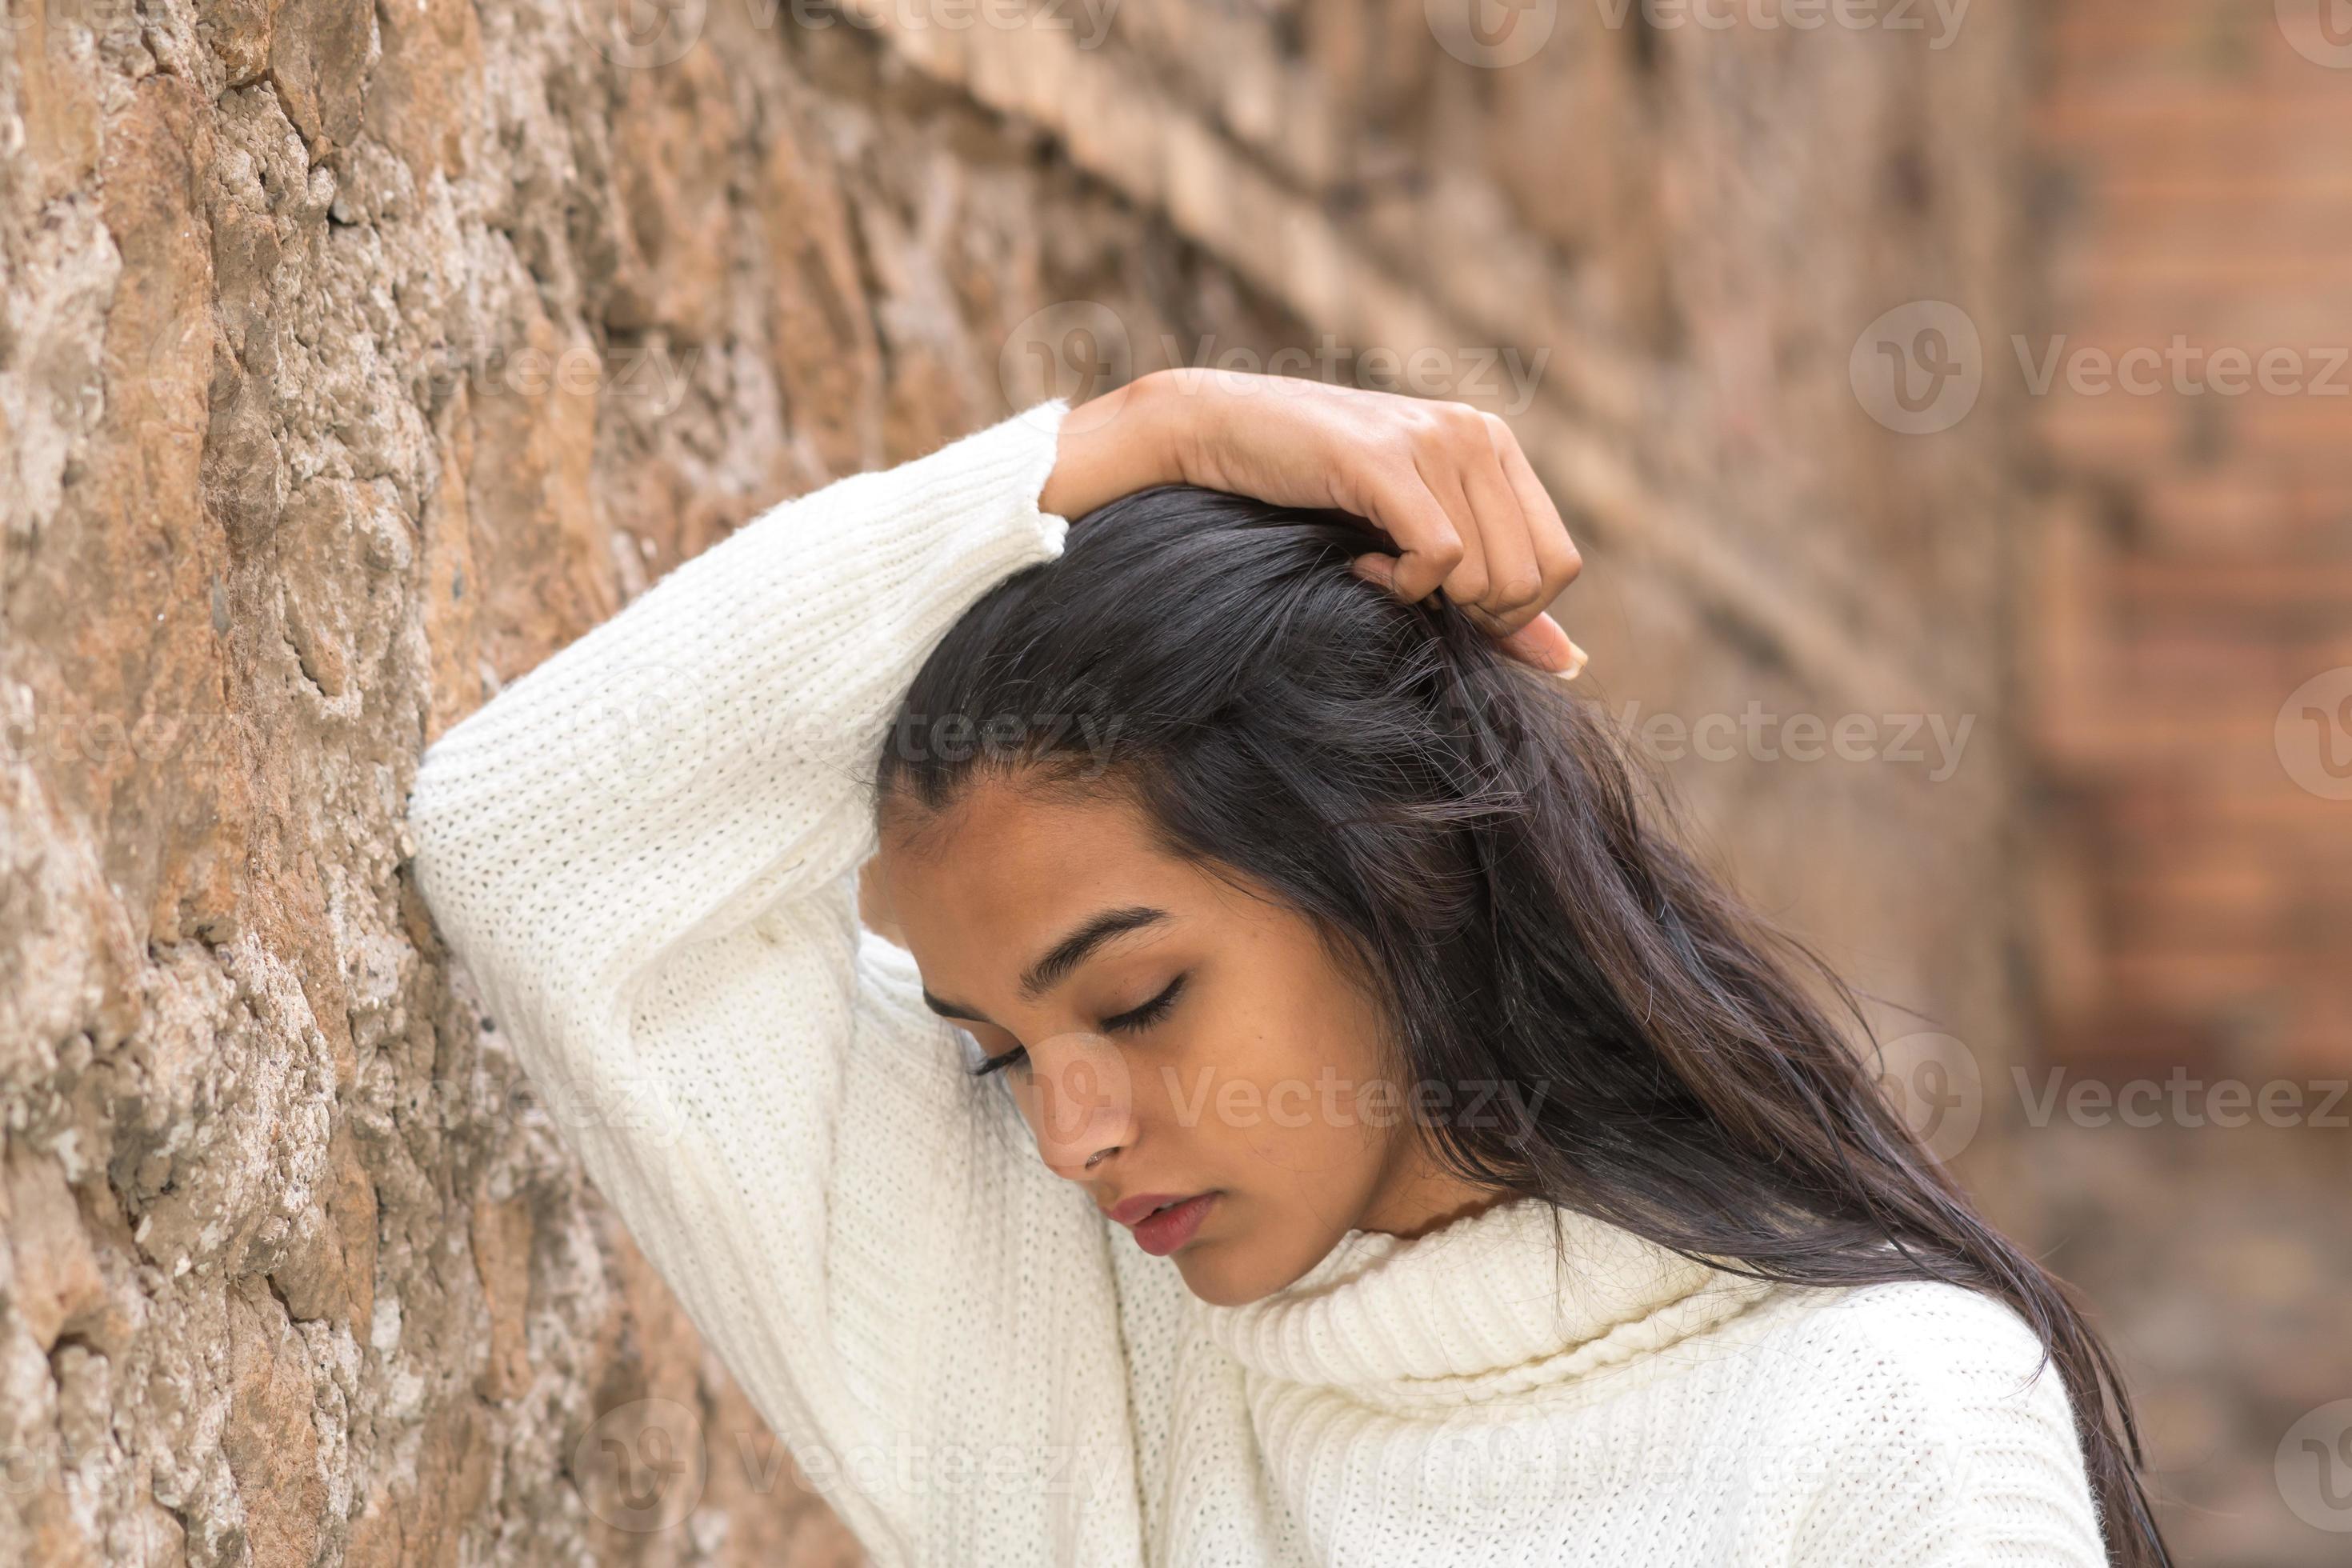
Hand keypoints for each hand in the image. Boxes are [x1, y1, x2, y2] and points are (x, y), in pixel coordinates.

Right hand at [1041, 369, 1585, 675]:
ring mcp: (1433, 441)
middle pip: (1529, 580)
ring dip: (1428, 600)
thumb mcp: (1415, 536)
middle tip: (1407, 594)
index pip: (1561, 564)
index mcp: (1494, 444)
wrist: (1216, 430)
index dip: (1511, 614)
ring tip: (1374, 570)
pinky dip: (1401, 586)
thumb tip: (1569, 662)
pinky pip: (1438, 558)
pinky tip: (1360, 566)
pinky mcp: (1384, 460)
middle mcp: (1475, 434)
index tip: (1445, 605)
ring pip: (1487, 575)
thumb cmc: (1312, 490)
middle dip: (1472, 616)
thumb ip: (1493, 596)